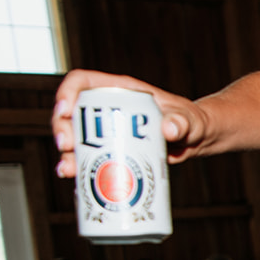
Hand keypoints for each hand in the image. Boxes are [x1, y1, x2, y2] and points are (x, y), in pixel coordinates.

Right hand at [52, 70, 207, 177]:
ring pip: (75, 138)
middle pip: (71, 112)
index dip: (67, 92)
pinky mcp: (112, 150)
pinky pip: (87, 156)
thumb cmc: (193, 122)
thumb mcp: (189, 120)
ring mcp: (107, 130)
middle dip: (62, 128)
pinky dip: (77, 166)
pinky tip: (73, 178)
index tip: (64, 111)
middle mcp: (109, 108)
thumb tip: (170, 129)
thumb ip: (182, 122)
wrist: (197, 140)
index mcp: (121, 91)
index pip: (83, 82)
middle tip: (66, 147)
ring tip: (68, 170)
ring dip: (66, 153)